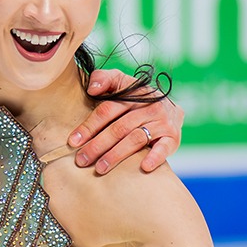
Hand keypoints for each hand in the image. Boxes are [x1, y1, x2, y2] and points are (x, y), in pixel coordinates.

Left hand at [67, 69, 183, 173]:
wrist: (170, 108)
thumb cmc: (136, 98)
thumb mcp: (121, 82)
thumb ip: (103, 78)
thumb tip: (92, 89)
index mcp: (133, 93)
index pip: (107, 110)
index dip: (89, 126)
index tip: (74, 141)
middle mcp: (149, 106)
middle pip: (118, 128)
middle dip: (97, 145)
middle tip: (81, 160)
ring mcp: (162, 122)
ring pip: (135, 139)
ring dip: (116, 155)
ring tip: (100, 168)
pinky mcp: (173, 137)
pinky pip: (164, 147)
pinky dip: (155, 157)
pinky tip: (143, 167)